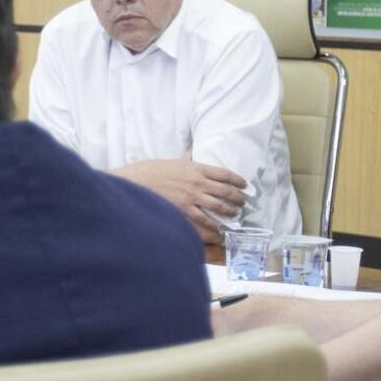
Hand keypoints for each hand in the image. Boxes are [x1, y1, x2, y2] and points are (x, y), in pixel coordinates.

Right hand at [115, 158, 247, 243]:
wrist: (136, 182)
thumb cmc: (151, 171)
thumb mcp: (172, 161)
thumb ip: (186, 158)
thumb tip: (192, 151)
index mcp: (196, 168)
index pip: (225, 173)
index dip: (238, 180)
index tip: (244, 185)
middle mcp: (198, 182)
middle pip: (226, 191)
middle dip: (238, 198)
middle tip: (243, 203)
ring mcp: (192, 197)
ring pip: (219, 206)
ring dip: (230, 212)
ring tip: (235, 215)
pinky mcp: (184, 210)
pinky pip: (205, 220)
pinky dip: (215, 225)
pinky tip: (220, 229)